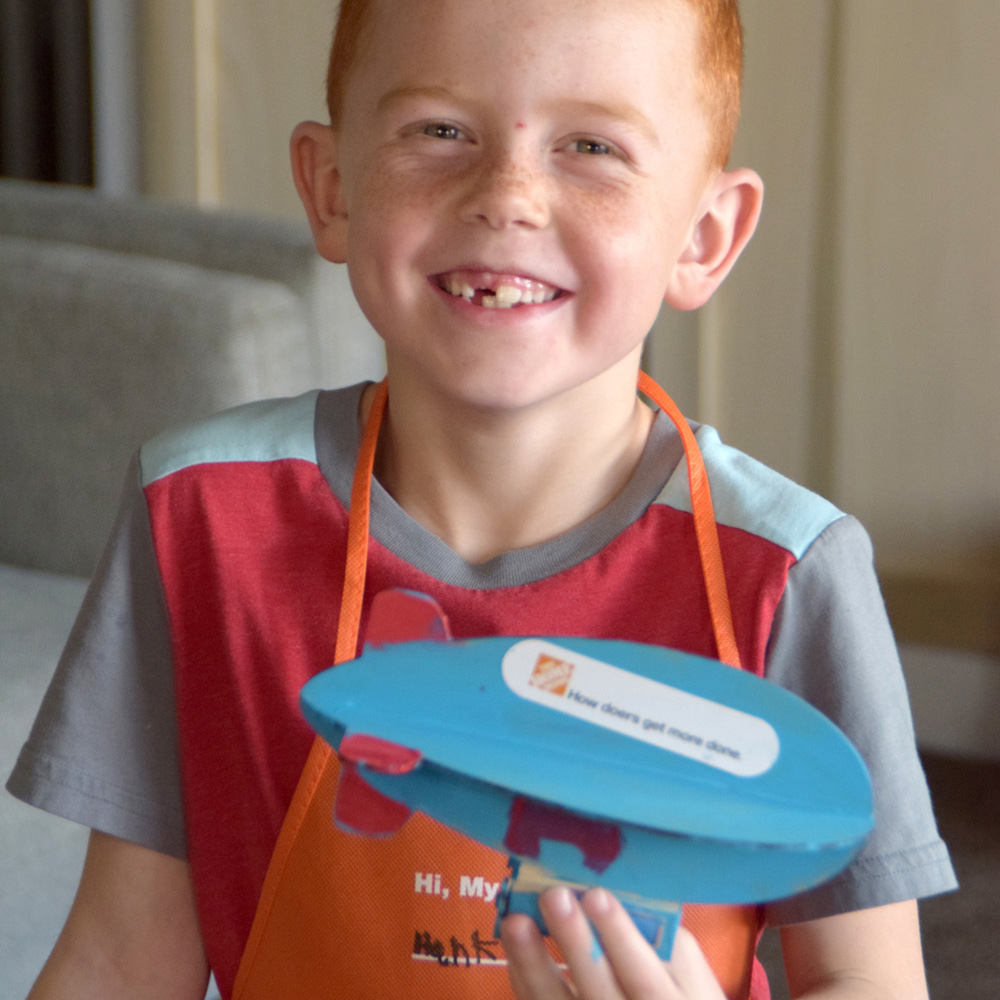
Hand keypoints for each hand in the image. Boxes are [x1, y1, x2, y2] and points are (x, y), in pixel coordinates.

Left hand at [501, 886, 726, 999]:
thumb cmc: (676, 994)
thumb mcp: (691, 977)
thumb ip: (665, 942)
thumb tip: (619, 890)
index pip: (646, 980)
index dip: (621, 939)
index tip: (596, 894)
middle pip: (601, 993)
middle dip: (575, 943)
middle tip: (554, 896)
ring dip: (534, 962)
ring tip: (516, 919)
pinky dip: (525, 976)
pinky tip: (516, 941)